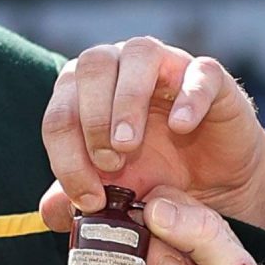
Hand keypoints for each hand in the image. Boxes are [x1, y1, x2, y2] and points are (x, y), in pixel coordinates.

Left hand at [40, 38, 264, 238]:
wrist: (215, 183)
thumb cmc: (156, 176)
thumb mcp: (112, 194)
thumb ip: (78, 199)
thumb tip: (49, 211)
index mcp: (87, 91)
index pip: (60, 111)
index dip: (66, 156)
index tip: (89, 197)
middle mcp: (121, 66)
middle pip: (92, 65)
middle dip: (92, 119)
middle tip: (109, 163)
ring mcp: (168, 65)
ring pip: (139, 53)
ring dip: (127, 99)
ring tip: (129, 145)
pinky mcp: (210, 77)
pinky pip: (199, 71)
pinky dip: (188, 96)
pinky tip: (181, 127)